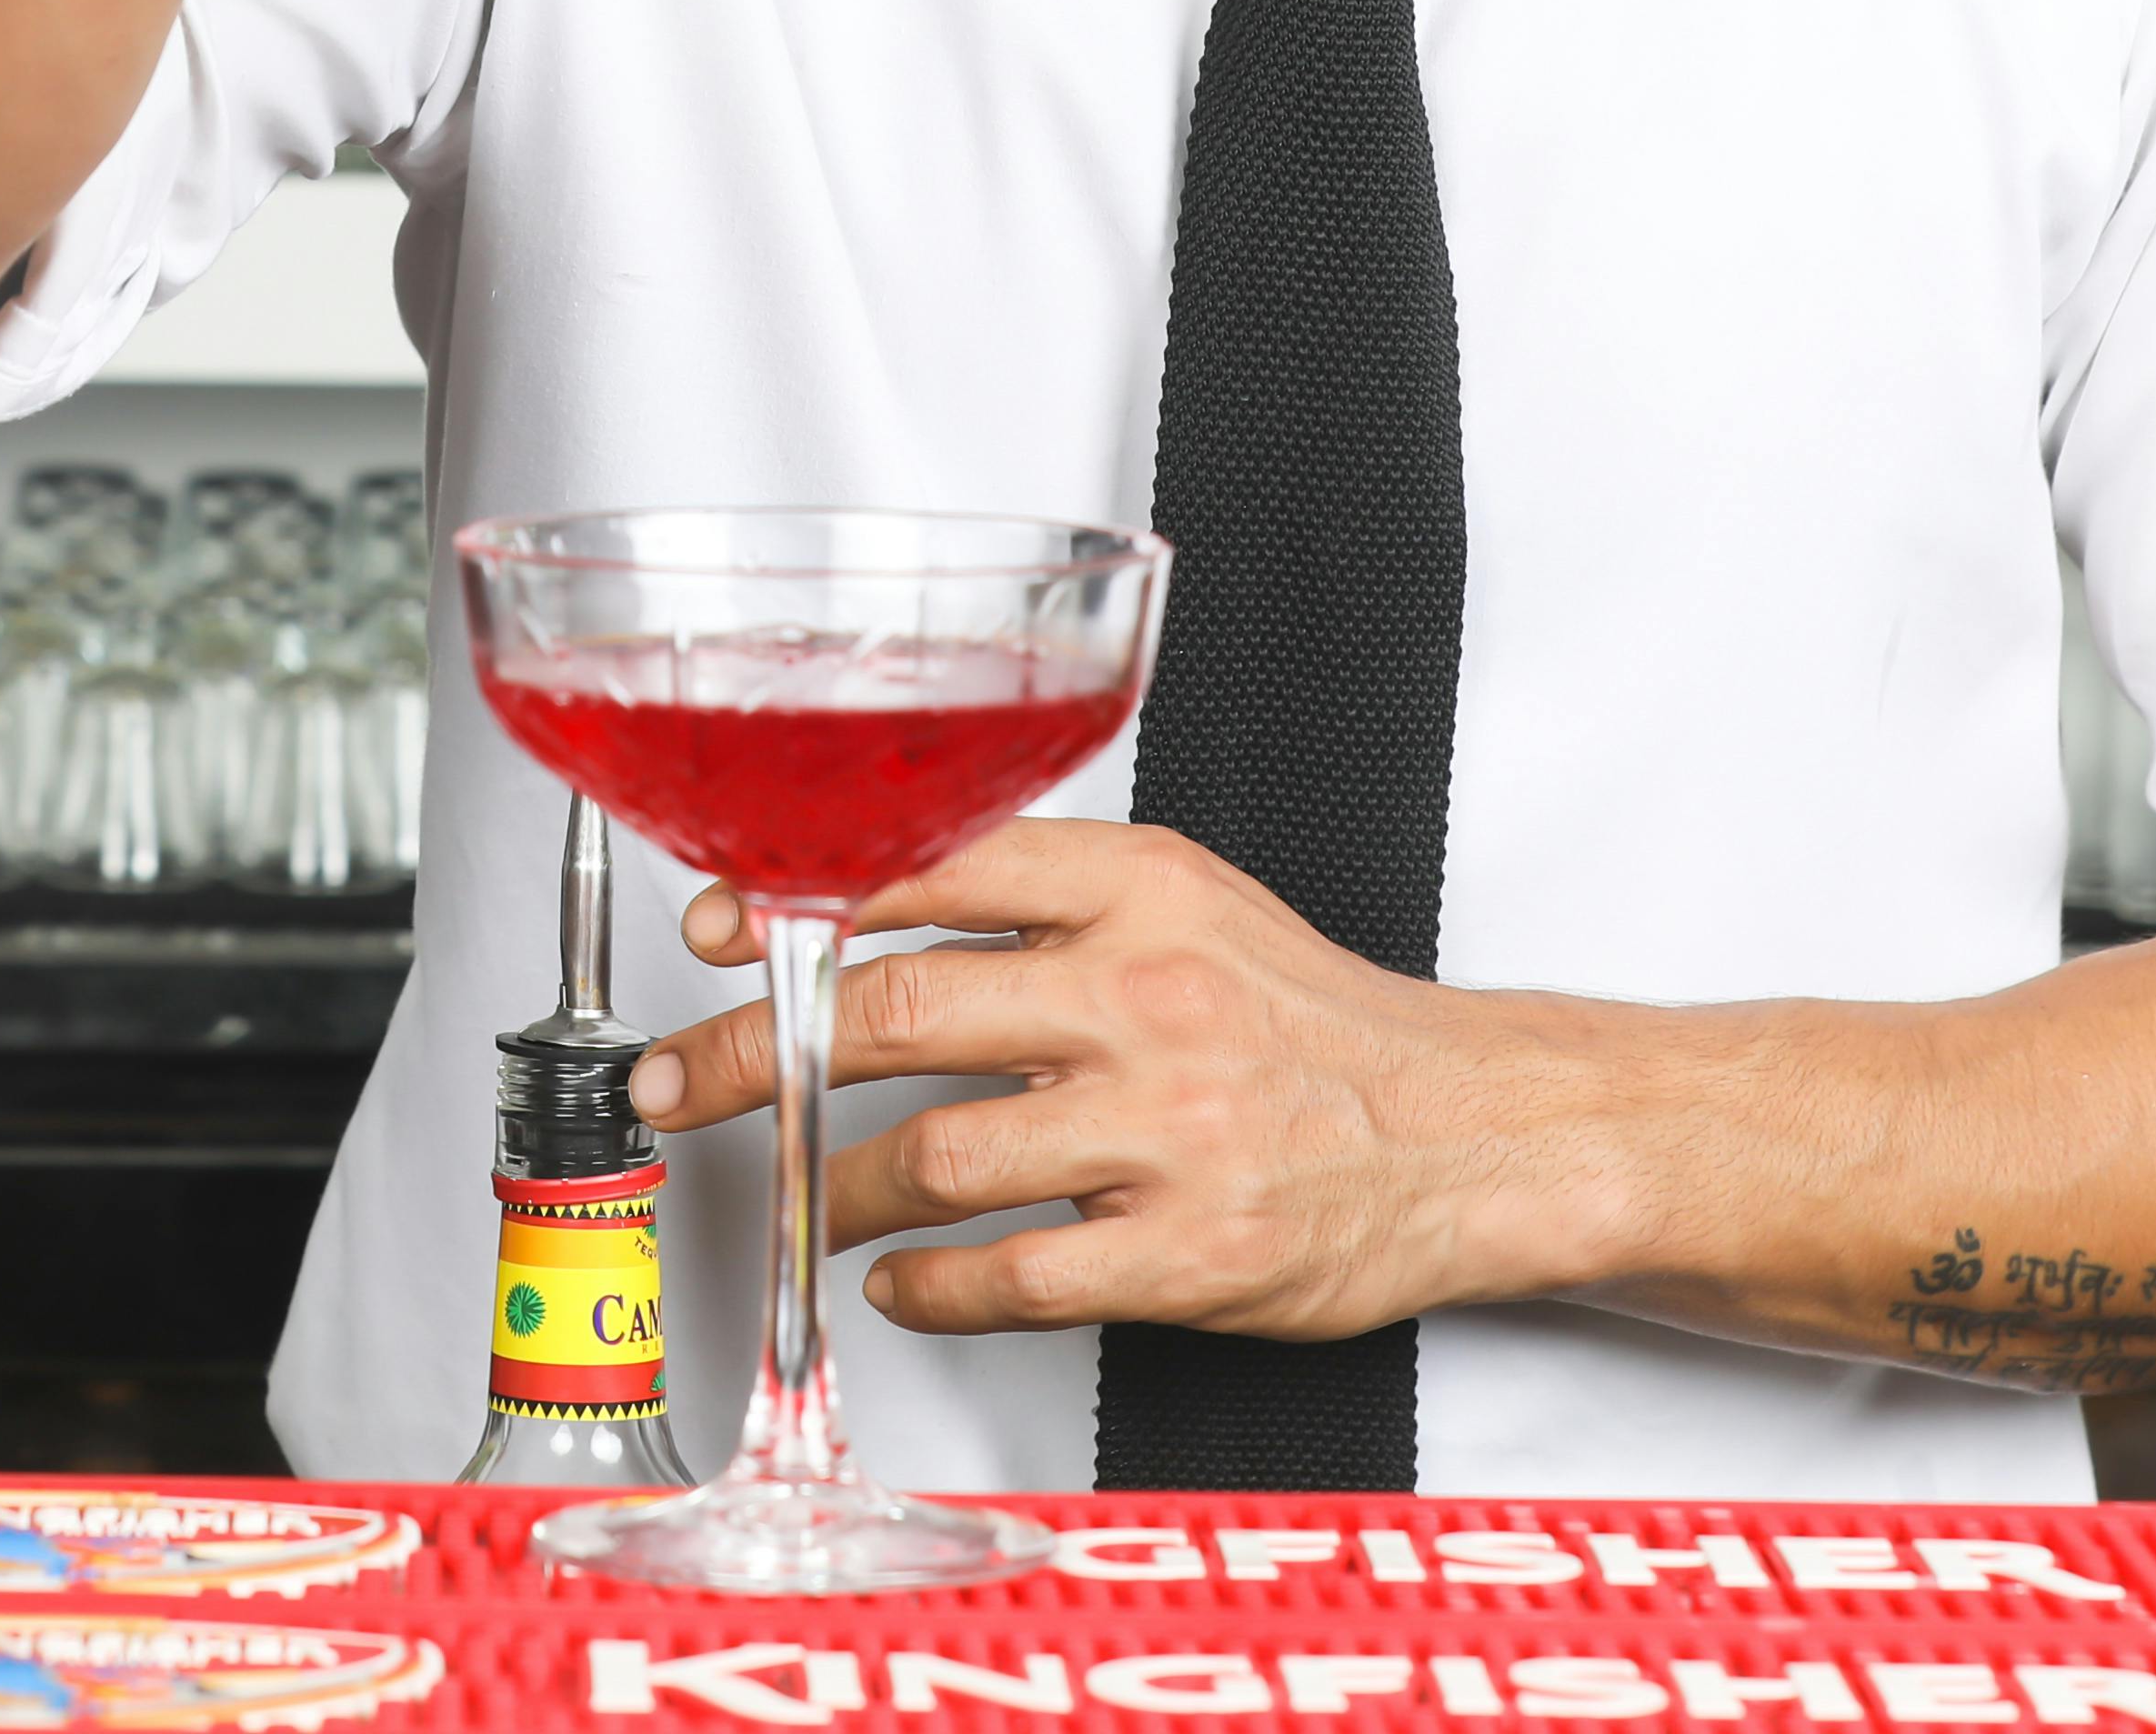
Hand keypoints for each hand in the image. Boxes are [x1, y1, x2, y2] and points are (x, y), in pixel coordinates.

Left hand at [629, 820, 1622, 1343]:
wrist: (1466, 1133)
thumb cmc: (1308, 1024)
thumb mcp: (1189, 909)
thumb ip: (1045, 904)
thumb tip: (862, 921)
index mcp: (1141, 890)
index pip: (933, 871)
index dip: (799, 904)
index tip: (718, 931)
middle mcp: (1147, 997)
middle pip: (895, 1013)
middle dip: (759, 1052)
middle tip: (689, 1082)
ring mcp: (1168, 1130)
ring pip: (936, 1155)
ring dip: (839, 1185)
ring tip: (811, 1198)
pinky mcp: (1188, 1250)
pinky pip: (1010, 1276)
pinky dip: (929, 1284)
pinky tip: (904, 1279)